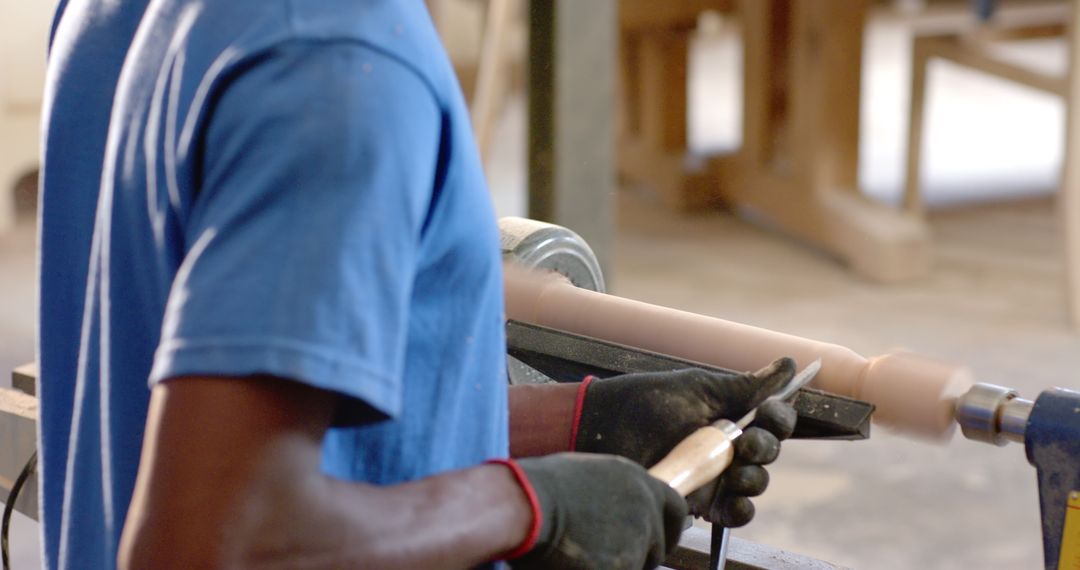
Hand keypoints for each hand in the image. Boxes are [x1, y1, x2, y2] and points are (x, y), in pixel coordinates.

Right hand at [505, 453, 687, 569]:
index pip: (675, 508)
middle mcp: (644, 507)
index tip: (657, 542)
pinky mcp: (623, 565)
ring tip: (579, 554)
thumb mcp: (586, 476)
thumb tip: (615, 513)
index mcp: (636, 480)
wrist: (524, 504)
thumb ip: (612, 493)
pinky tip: (573, 562)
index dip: (667, 529)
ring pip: (637, 566)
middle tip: (608, 557)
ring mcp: (636, 537)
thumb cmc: (539, 489)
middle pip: (659, 546)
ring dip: (616, 565)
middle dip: (639, 557)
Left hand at [572, 358, 798, 526]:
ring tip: (734, 471)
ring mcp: (715, 474)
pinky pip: (735, 512)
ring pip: (756, 483)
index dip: (779, 417)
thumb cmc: (646, 402)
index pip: (771, 418)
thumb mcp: (696, 389)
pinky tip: (732, 499)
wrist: (605, 429)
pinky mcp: (702, 501)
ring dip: (754, 478)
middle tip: (743, 443)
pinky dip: (741, 509)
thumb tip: (787, 365)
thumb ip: (742, 386)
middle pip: (769, 451)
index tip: (770, 412)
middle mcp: (727, 444)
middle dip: (764, 447)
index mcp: (730, 413)